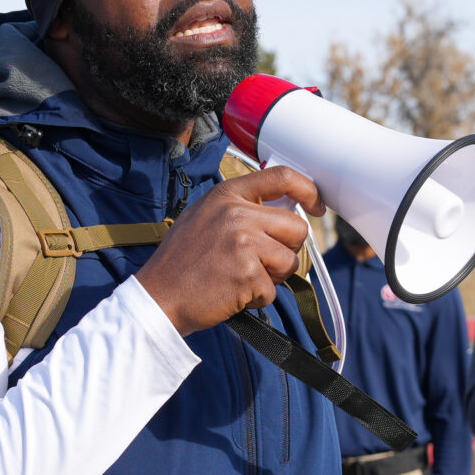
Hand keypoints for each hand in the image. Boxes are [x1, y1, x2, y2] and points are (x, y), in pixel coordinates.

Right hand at [134, 166, 322, 336]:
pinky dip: (257, 298)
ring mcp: (244, 243)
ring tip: (241, 279)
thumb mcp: (204, 217)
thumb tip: (280, 208)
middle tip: (261, 263)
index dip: (308, 190)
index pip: (281, 177)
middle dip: (287, 249)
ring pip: (290, 261)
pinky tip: (232, 294)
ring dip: (272, 277)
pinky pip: (273, 290)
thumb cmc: (181, 262)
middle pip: (296, 227)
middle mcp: (237, 214)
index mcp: (227, 195)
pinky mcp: (248, 274)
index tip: (316, 204)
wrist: (158, 297)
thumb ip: (239, 208)